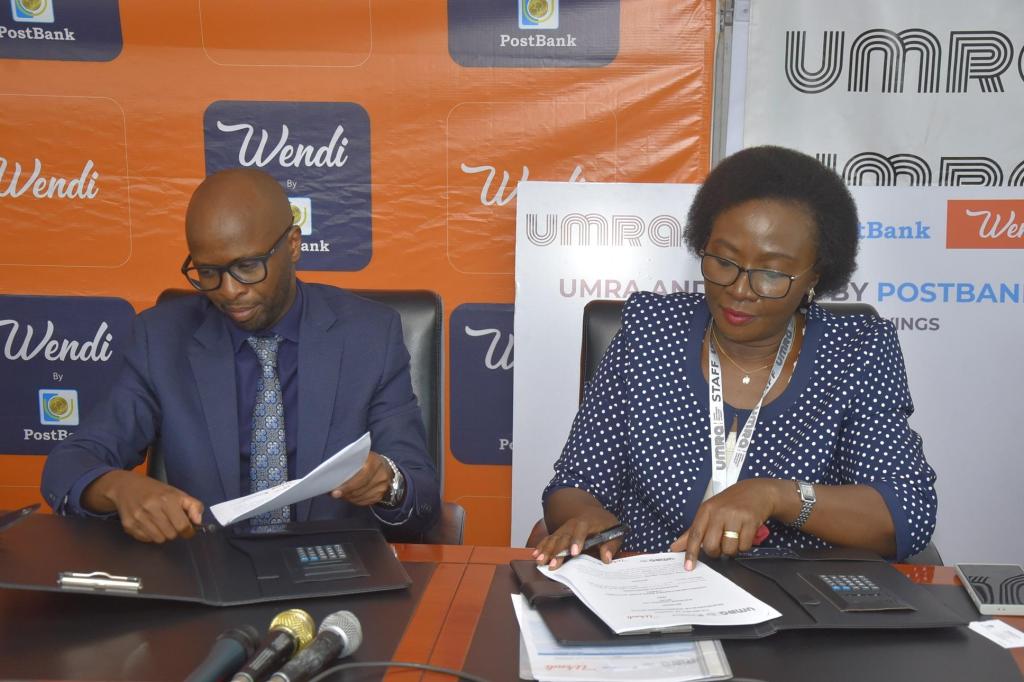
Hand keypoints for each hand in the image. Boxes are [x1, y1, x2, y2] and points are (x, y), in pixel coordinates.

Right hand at [86, 470, 203, 542]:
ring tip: (160, 523)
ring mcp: (138, 518)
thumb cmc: (155, 490)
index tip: (188, 529)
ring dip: (163, 534)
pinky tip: (149, 524)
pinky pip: (146, 539)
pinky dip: (150, 535)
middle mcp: (151, 508)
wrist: (125, 486)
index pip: (182, 526)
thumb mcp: (177, 493)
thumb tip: (198, 521)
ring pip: (159, 539)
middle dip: (175, 531)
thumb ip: (193, 506)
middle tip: (172, 523)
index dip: (188, 531)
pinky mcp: (128, 526)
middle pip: (171, 535)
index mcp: (167, 499)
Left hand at [331, 451, 393, 505]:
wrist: (384, 466)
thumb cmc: (367, 460)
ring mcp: (382, 486)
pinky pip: (364, 501)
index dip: (347, 486)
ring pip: (360, 497)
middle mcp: (381, 475)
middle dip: (345, 493)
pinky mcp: (381, 495)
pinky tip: (349, 496)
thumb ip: (349, 463)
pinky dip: (354, 500)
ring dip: (348, 497)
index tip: (334, 492)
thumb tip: (333, 478)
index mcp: (374, 462)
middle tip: (334, 494)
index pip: (361, 477)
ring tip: (340, 494)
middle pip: (359, 489)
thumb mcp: (359, 456)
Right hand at [532, 507, 622, 569]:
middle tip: (553, 564)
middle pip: (564, 537)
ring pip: (554, 539)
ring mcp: (564, 529)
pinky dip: (541, 547)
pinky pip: (548, 539)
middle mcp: (572, 524)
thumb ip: (611, 545)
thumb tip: (606, 558)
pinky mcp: (558, 533)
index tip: (574, 553)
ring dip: (546, 550)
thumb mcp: (614, 532)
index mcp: (587, 522)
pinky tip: (535, 555)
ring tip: (540, 561)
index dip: (577, 541)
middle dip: (557, 551)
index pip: (581, 530)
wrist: (592, 513)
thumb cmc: (605, 525)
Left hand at [669, 478, 783, 569]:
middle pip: (711, 545)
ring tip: (735, 537)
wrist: (757, 491)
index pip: (695, 534)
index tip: (688, 566)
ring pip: (729, 549)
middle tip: (720, 546)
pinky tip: (745, 534)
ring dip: (732, 549)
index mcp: (706, 509)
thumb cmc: (731, 503)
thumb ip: (693, 531)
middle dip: (716, 552)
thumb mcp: (710, 511)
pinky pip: (744, 546)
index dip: (691, 552)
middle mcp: (719, 512)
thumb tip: (675, 547)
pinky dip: (744, 545)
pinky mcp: (750, 521)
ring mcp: (735, 516)